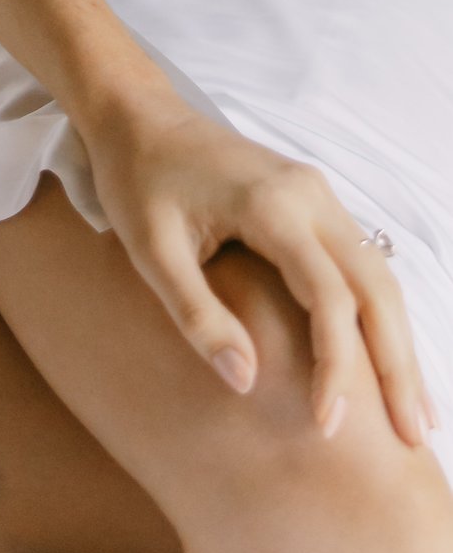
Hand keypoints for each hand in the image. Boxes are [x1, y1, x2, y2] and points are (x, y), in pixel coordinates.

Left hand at [84, 83, 435, 448]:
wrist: (138, 115)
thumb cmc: (136, 179)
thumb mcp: (149, 250)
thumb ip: (197, 314)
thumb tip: (246, 382)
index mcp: (272, 205)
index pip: (329, 298)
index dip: (335, 366)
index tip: (327, 424)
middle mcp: (310, 196)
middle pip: (377, 289)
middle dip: (398, 366)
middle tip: (413, 437)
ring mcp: (318, 195)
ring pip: (380, 277)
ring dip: (399, 344)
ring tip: (416, 413)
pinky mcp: (314, 202)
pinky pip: (362, 263)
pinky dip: (381, 315)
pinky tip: (387, 358)